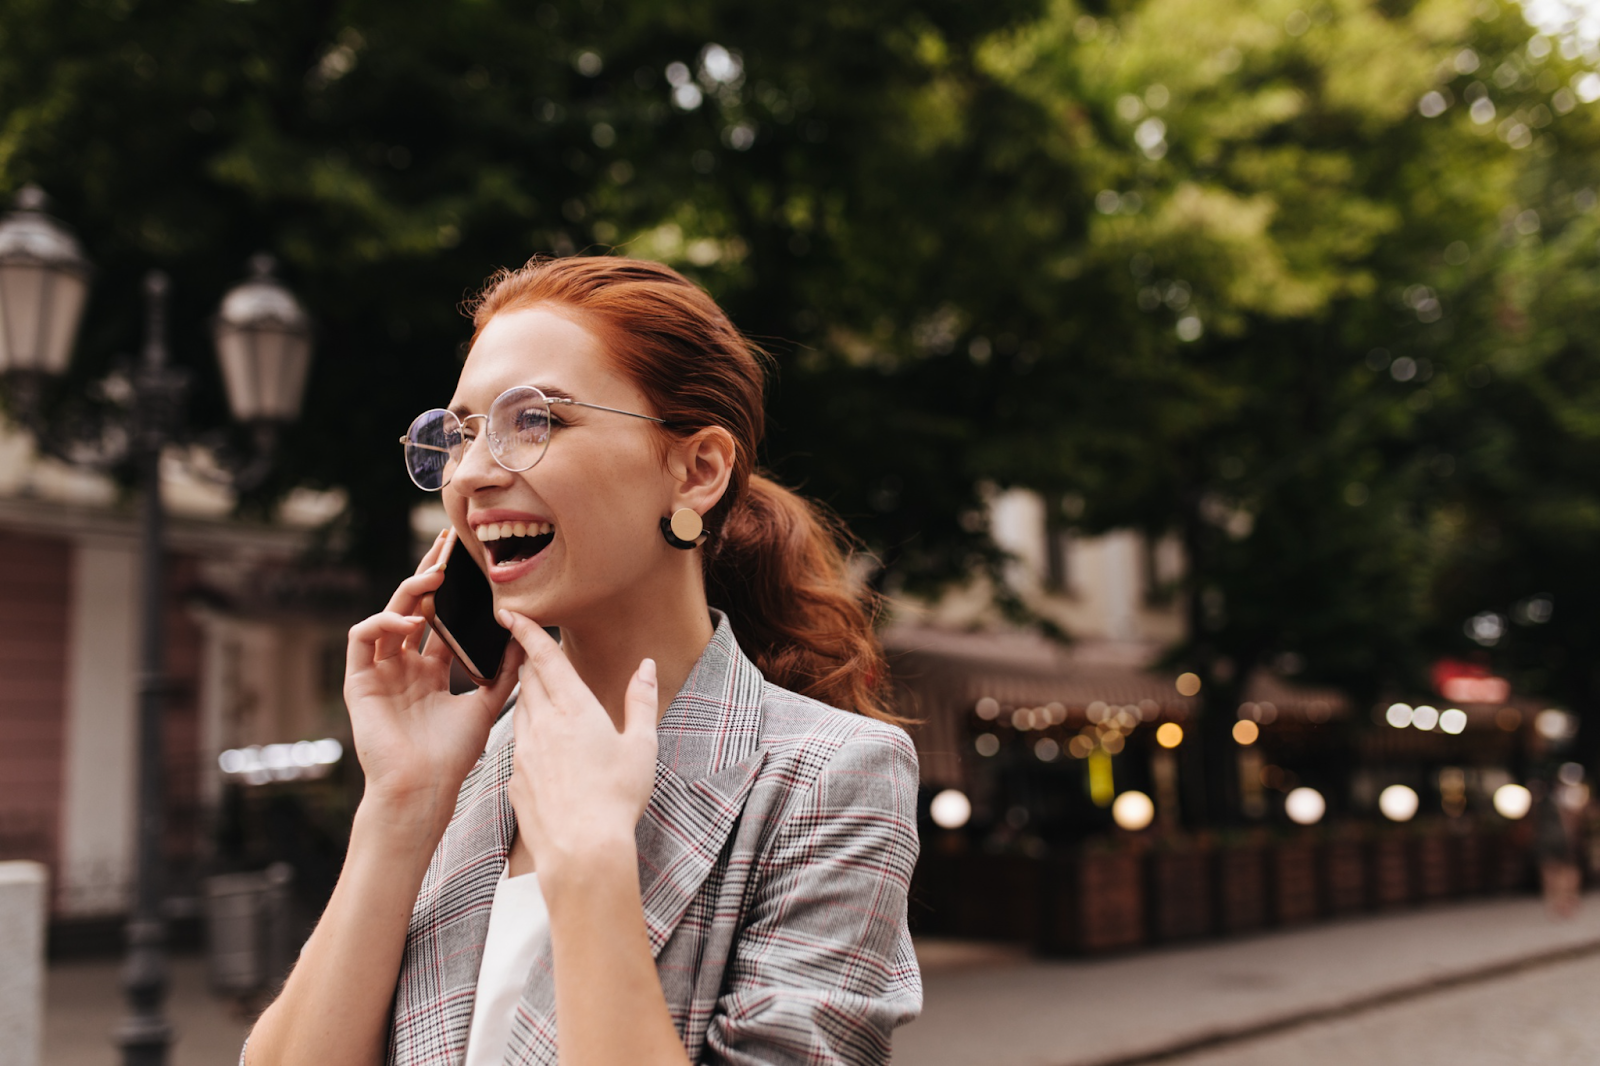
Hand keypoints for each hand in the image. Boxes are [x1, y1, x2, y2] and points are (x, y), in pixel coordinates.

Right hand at [344, 529, 523, 832]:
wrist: (423, 790)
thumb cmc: (452, 758)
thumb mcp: (487, 706)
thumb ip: (504, 672)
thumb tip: (526, 638)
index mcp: (430, 672)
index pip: (440, 620)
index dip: (451, 592)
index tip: (466, 561)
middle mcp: (403, 668)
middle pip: (413, 608)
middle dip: (428, 575)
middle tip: (446, 544)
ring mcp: (380, 673)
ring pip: (388, 615)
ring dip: (409, 592)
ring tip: (435, 577)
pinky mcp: (359, 682)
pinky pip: (362, 638)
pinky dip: (382, 621)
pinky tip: (408, 619)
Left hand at [498, 610, 659, 888]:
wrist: (581, 851)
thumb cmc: (617, 798)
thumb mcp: (641, 745)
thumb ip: (641, 700)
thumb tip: (647, 666)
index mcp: (574, 709)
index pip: (545, 658)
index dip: (527, 632)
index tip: (510, 613)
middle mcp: (542, 724)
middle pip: (528, 680)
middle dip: (528, 661)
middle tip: (527, 648)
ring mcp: (523, 752)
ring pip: (520, 711)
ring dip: (527, 696)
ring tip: (537, 693)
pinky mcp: (515, 779)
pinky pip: (517, 745)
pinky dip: (527, 735)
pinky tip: (541, 746)